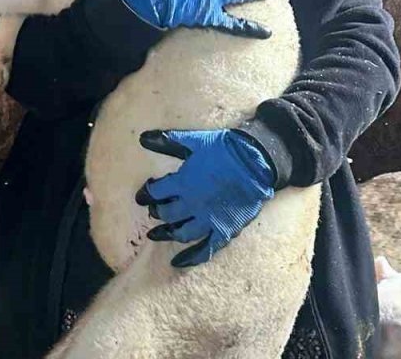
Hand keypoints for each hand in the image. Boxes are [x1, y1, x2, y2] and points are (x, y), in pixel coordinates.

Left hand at [134, 128, 275, 267]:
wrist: (258, 161)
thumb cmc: (225, 148)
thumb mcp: (195, 141)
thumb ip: (168, 142)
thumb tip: (142, 138)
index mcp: (183, 183)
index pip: (155, 192)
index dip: (146, 194)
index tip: (142, 195)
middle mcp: (192, 205)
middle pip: (166, 213)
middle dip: (157, 212)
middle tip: (153, 211)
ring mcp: (208, 221)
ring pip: (181, 233)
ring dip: (167, 234)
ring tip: (156, 235)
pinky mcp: (224, 231)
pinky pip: (205, 250)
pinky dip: (190, 258)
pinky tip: (176, 262)